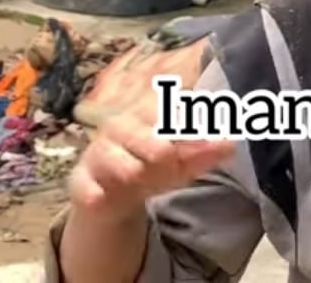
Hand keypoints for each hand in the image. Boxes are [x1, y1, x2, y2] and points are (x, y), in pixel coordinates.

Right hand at [68, 114, 233, 220]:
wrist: (114, 194)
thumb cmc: (154, 167)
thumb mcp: (184, 162)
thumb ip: (206, 153)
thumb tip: (231, 144)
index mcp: (146, 114)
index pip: (168, 112)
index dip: (187, 128)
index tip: (202, 137)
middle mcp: (119, 127)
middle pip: (146, 138)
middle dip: (160, 151)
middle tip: (167, 160)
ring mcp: (97, 153)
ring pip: (120, 162)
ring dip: (134, 174)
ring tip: (139, 178)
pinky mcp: (79, 180)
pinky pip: (86, 187)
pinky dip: (95, 194)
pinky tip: (102, 198)